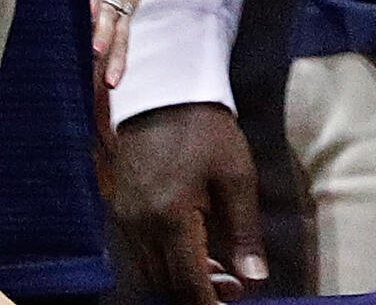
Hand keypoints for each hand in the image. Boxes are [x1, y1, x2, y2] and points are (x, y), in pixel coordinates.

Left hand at [83, 0, 159, 86]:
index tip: (85, 12)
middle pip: (108, 7)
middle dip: (101, 29)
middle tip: (93, 49)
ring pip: (119, 26)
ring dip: (112, 50)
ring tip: (106, 76)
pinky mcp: (129, 3)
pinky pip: (126, 33)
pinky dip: (121, 57)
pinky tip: (112, 79)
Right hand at [110, 102, 267, 304]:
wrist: (162, 94)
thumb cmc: (206, 131)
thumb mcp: (237, 176)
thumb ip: (244, 231)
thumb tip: (254, 277)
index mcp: (170, 219)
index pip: (186, 281)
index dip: (207, 303)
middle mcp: (139, 227)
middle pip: (164, 282)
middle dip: (196, 293)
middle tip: (233, 289)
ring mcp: (124, 219)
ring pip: (149, 270)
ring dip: (179, 278)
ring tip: (218, 271)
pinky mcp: (120, 209)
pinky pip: (139, 251)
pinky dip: (164, 260)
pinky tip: (193, 248)